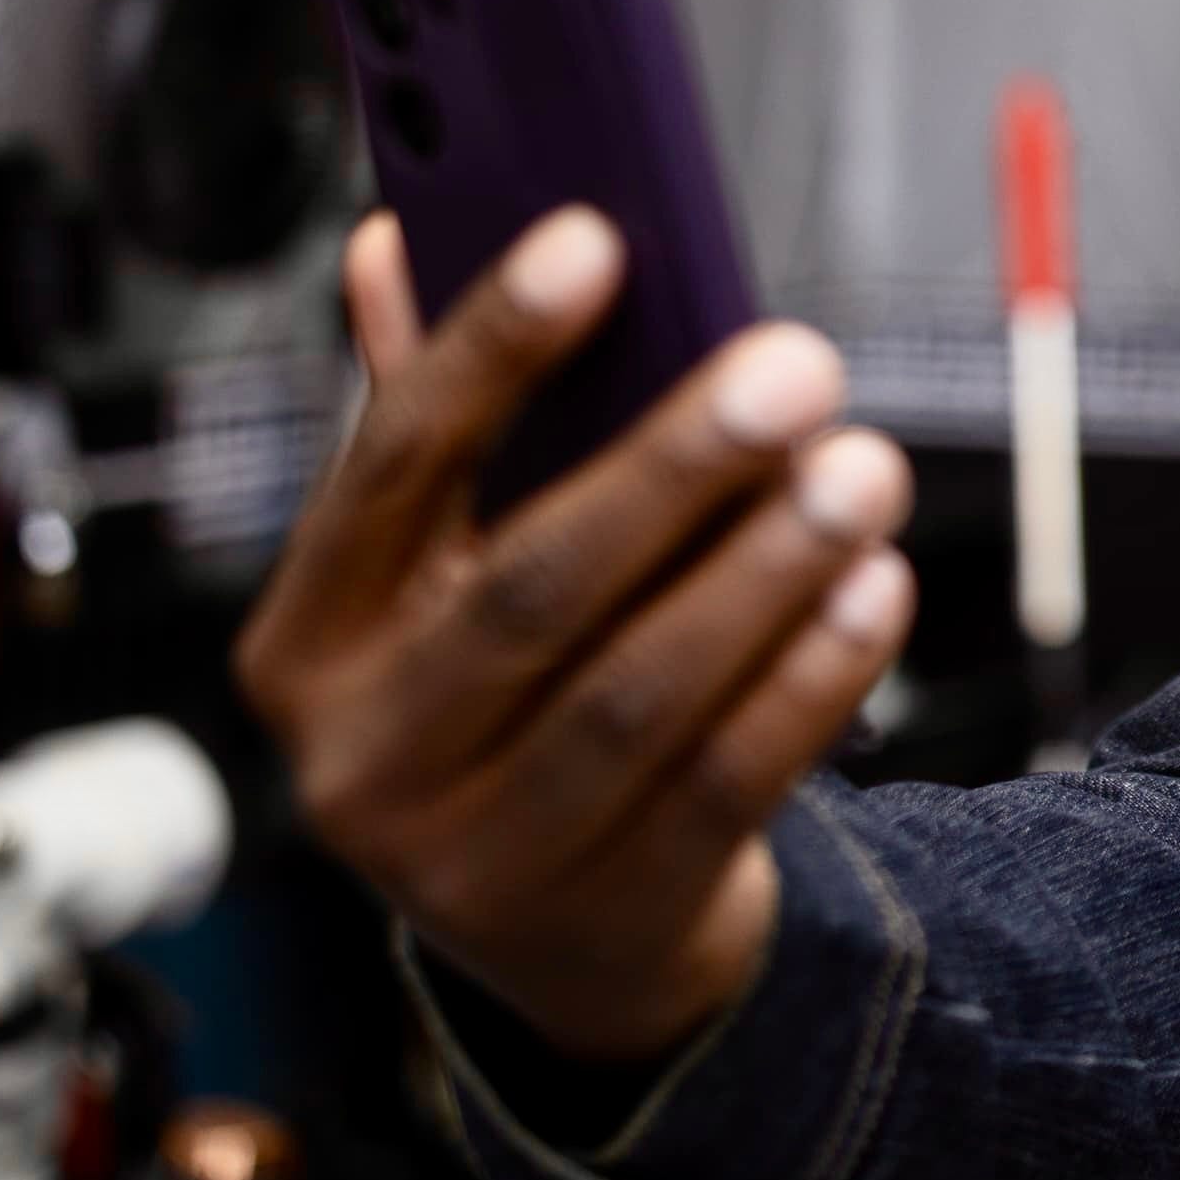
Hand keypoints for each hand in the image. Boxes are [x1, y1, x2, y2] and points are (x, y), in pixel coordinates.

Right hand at [236, 207, 918, 1064]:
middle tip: (796, 365)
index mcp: (307, 641)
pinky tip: (872, 587)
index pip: (389, 467)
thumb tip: (394, 237)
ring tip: (863, 469)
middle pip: (531, 588)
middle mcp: (367, 759)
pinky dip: (808, 678)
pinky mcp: (606, 918)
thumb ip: (425, 423)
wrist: (565, 941)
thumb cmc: (500, 700)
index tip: (596, 239)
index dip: (489, 349)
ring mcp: (477, 859)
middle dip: (674, 465)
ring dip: (765, 571)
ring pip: (637, 694)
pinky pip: (724, 782)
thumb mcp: (431, 581)